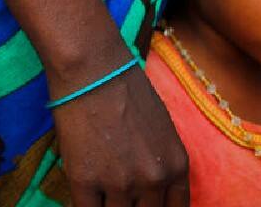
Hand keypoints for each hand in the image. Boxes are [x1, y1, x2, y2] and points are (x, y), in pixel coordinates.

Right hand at [51, 64, 189, 206]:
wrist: (91, 68)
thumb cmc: (124, 86)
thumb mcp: (161, 127)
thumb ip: (160, 162)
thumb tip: (149, 184)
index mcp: (177, 166)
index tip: (143, 206)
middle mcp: (153, 180)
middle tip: (119, 198)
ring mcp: (119, 183)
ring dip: (107, 206)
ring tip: (100, 192)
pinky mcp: (84, 180)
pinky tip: (83, 196)